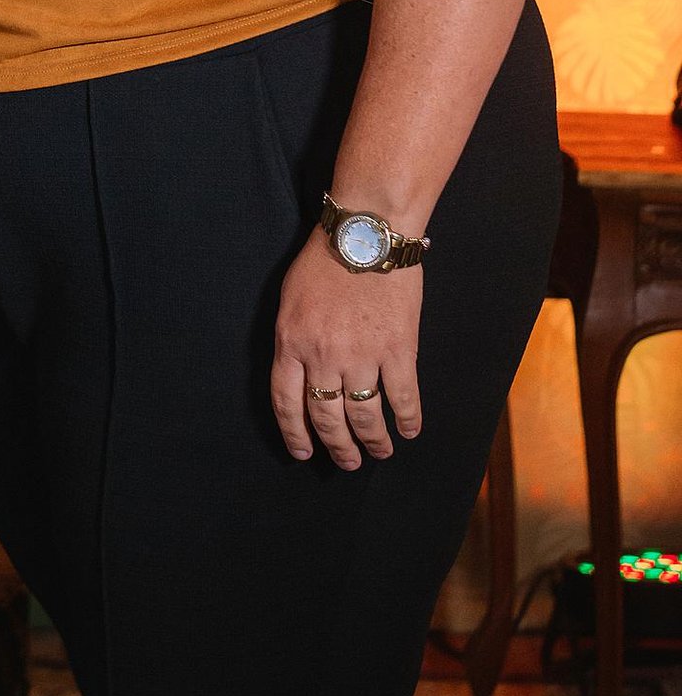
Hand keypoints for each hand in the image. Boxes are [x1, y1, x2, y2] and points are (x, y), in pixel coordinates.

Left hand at [270, 231, 422, 469]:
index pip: (287, 403)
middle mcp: (323, 357)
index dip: (295, 434)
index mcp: (291, 343)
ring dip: (373, 441)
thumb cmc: (325, 258)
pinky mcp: (398, 351)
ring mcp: (362, 357)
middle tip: (348, 462)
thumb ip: (293, 337)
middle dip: (337, 447)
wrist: (366, 233)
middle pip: (327, 417)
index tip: (303, 453)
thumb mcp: (290, 297)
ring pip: (366, 417)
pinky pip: (403, 398)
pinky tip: (409, 431)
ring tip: (379, 452)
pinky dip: (407, 420)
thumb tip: (299, 371)